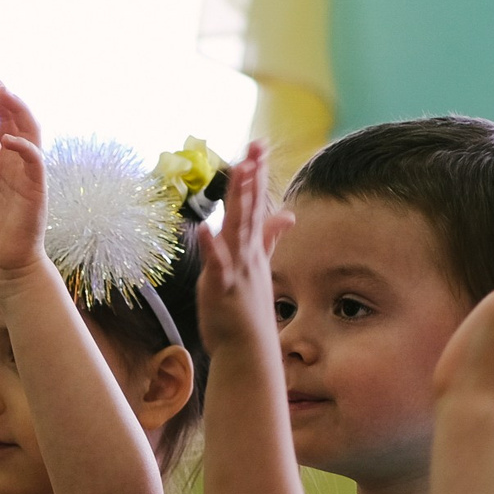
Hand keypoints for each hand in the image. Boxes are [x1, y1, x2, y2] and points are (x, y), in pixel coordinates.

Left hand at [0, 72, 47, 283]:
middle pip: (8, 119)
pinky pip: (34, 161)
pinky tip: (8, 137)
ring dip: (17, 110)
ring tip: (3, 90)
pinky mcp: (36, 188)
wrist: (2, 266)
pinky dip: (24, 146)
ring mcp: (24, 173)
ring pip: (27, 131)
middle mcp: (8, 163)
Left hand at [193, 142, 292, 360]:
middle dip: (252, 177)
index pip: (256, 204)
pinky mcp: (222, 288)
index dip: (257, 175)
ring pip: (237, 229)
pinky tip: (205, 228)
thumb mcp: (259, 266)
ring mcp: (236, 269)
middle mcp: (246, 253)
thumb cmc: (248, 308)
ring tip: (239, 173)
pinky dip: (211, 248)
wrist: (246, 348)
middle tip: (255, 147)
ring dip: (239, 202)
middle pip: (250, 209)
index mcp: (252, 247)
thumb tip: (288, 215)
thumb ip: (270, 238)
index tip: (258, 146)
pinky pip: (217, 265)